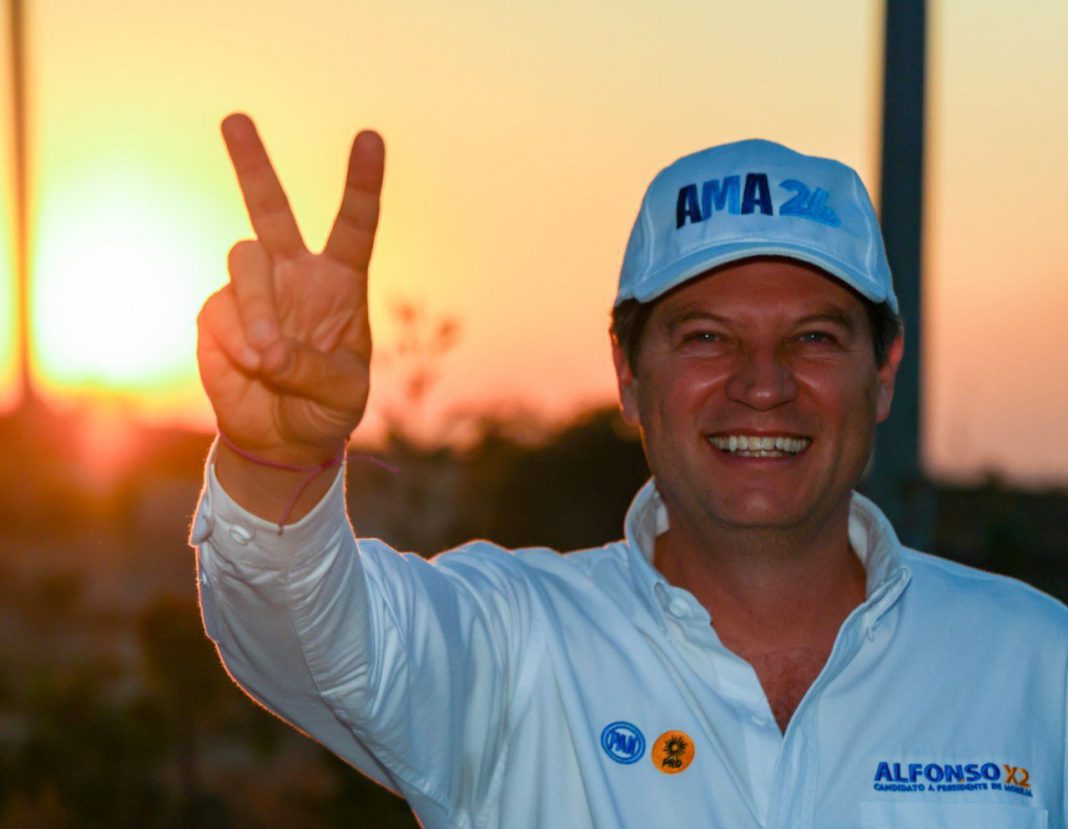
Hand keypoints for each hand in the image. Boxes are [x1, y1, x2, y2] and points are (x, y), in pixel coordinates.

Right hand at [196, 113, 384, 463]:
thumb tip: (267, 350)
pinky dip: (236, 340)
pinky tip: (251, 366)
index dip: (362, 184)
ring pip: (244, 261)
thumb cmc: (327, 408)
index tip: (369, 138)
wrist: (284, 439)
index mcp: (339, 283)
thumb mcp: (342, 394)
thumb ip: (311, 369)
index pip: (354, 225)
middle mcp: (294, 276)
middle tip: (235, 118)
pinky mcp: (217, 315)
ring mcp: (252, 292)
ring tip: (267, 356)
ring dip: (255, 307)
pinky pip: (219, 311)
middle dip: (252, 164)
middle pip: (271, 209)